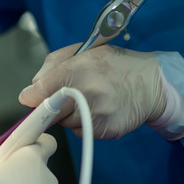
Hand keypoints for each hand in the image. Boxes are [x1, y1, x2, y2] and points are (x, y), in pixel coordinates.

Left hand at [19, 44, 166, 139]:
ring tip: (88, 101)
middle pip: (50, 111)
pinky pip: (80, 132)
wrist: (152, 83)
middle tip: (63, 100)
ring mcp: (95, 113)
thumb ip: (53, 64)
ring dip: (69, 116)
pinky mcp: (103, 129)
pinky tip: (98, 112)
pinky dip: (84, 125)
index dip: (32, 97)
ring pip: (65, 123)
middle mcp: (85, 92)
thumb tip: (32, 88)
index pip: (40, 91)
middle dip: (52, 107)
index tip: (31, 99)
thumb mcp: (84, 51)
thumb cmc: (113, 65)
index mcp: (77, 68)